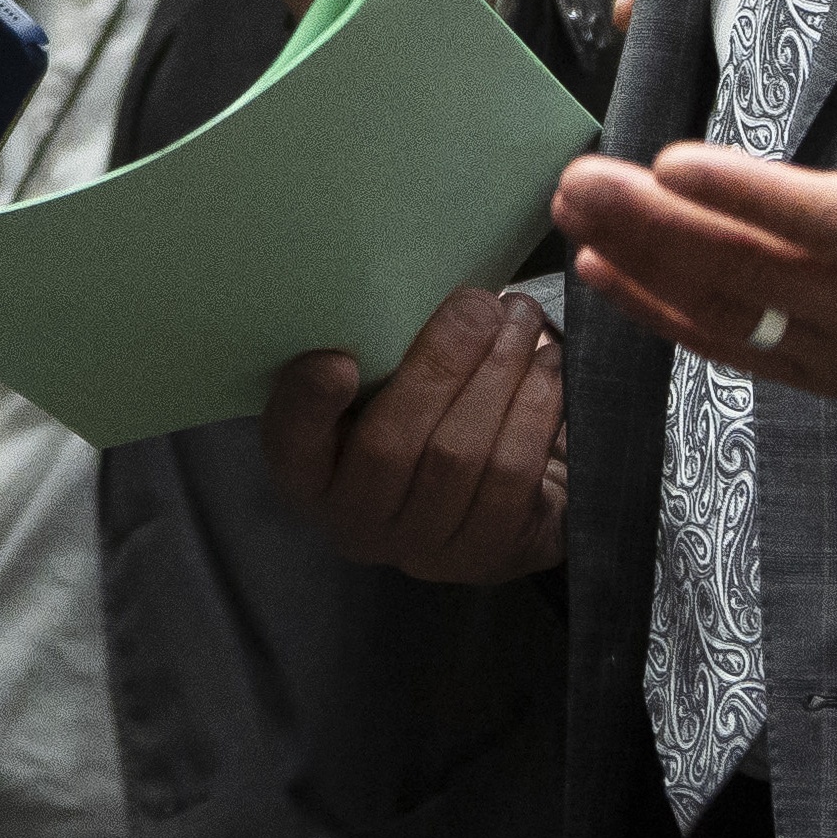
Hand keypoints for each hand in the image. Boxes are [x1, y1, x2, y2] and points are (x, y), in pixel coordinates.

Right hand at [262, 285, 565, 583]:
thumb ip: (372, 355)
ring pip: (461, 455)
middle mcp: (357, 524)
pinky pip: (514, 473)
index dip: (308, 407)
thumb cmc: (424, 420)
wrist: (492, 495)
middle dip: (441, 361)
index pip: (290, 447)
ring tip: (519, 321)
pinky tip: (546, 364)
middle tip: (477, 303)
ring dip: (499, 374)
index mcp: (310, 476)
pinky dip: (535, 407)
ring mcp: (424, 550)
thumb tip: (398, 285)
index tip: (338, 360)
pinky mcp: (491, 552)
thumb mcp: (378, 390)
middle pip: (390, 447)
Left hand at [557, 0, 836, 418]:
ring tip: (571, 215)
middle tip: (579, 181)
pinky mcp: (830, 374)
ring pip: (733, 316)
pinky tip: (602, 276)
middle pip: (757, 273)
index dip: (753, 198)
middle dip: (660, 228)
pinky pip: (736, 351)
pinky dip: (666, 317)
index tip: (674, 162)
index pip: (834, 223)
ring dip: (644, 267)